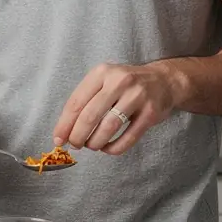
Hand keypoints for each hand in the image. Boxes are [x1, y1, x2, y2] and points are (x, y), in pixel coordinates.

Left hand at [52, 62, 182, 154]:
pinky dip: (114, 147)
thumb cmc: (125, 85)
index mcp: (101, 73)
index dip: (64, 124)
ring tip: (91, 146)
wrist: (163, 81)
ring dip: (95, 142)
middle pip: (90, 116)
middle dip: (78, 135)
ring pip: (108, 127)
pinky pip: (129, 136)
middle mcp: (119, 81)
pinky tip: (107, 149)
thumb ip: (85, 101)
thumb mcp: (104, 82)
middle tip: (75, 145)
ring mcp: (137, 96)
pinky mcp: (151, 112)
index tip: (58, 140)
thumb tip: (64, 131)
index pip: (76, 102)